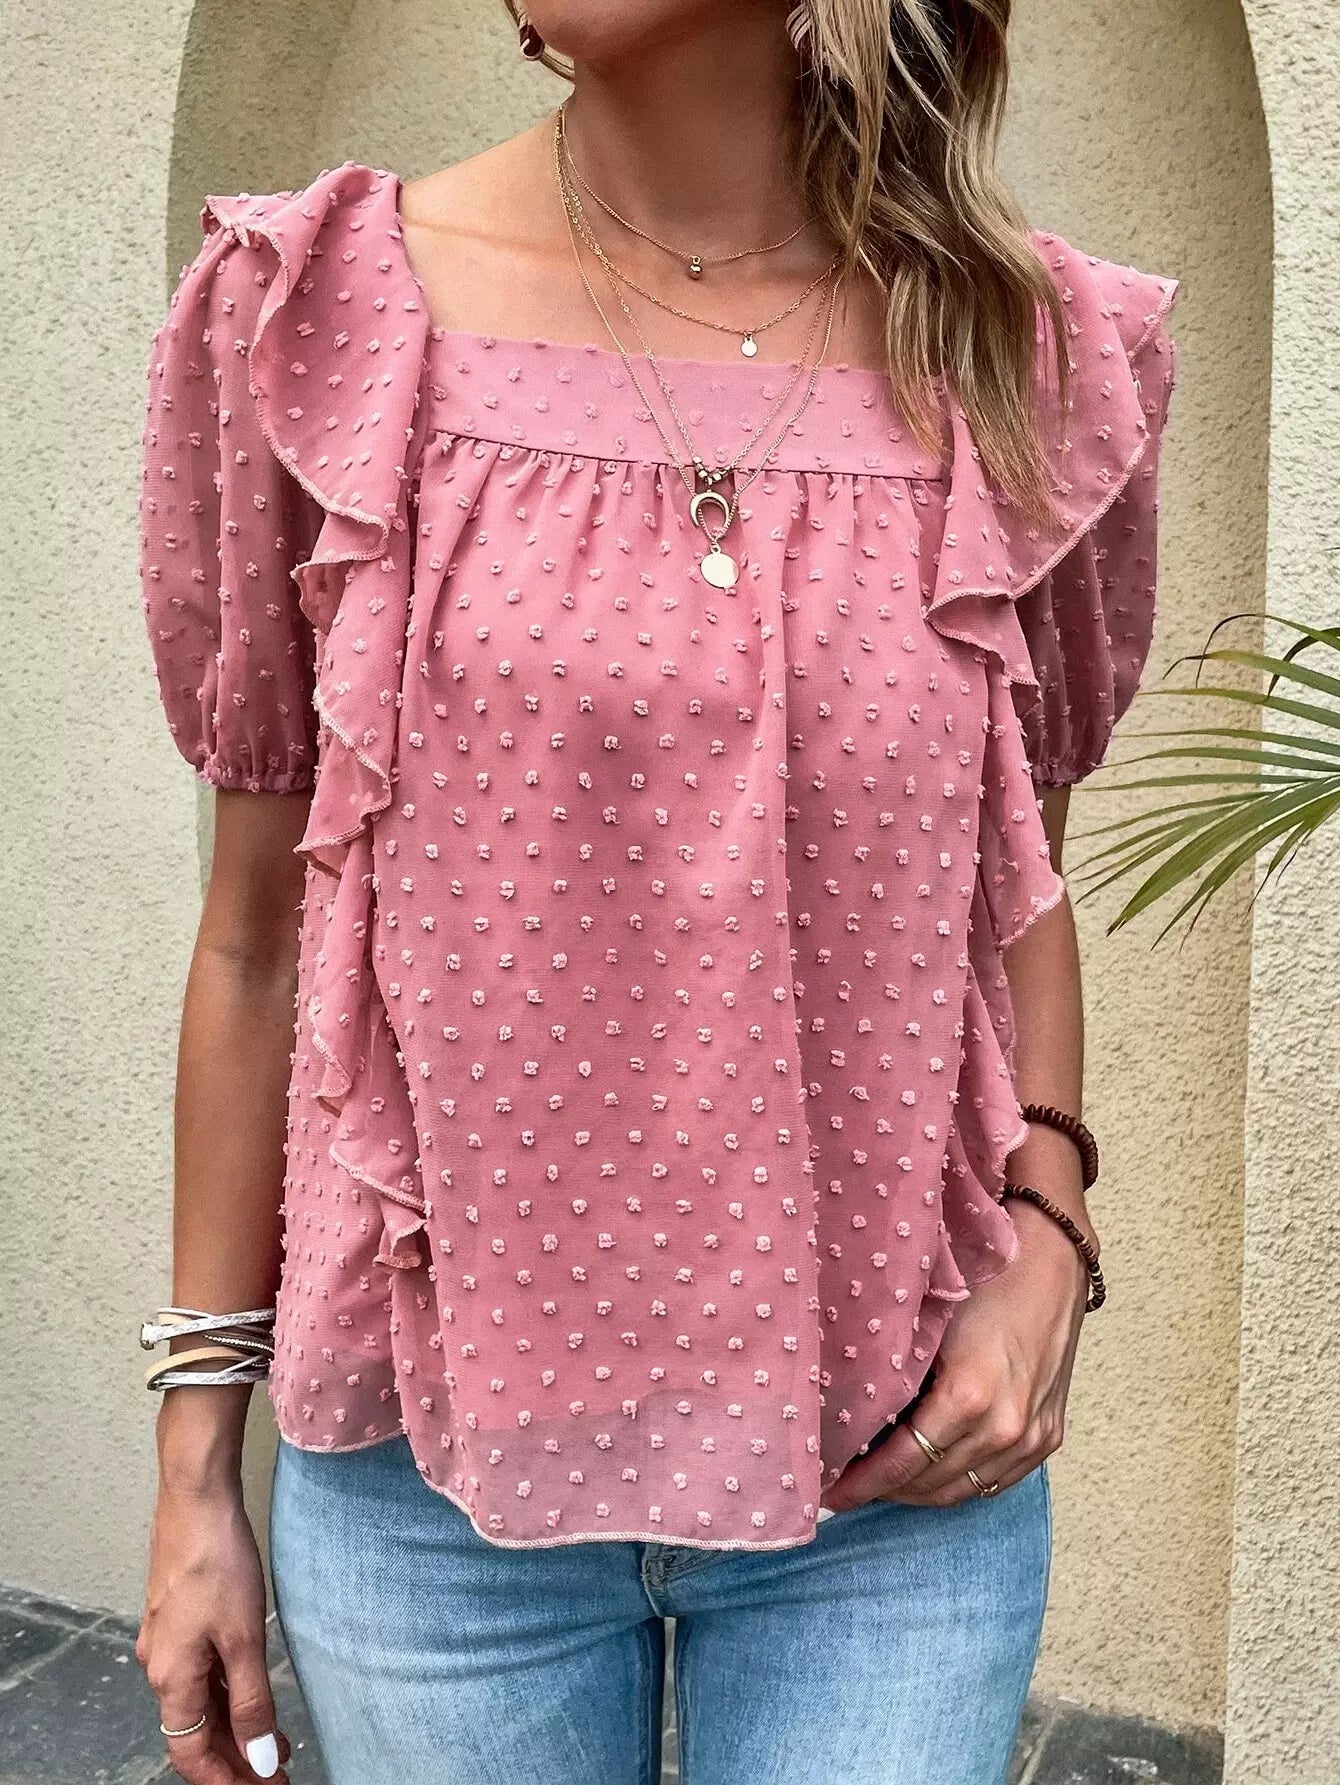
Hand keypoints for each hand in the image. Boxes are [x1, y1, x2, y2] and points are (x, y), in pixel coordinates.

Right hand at [137, 1469, 289, 1783]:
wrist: (197, 1497)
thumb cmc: (217, 1560)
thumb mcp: (244, 1637)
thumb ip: (251, 1701)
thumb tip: (259, 1759)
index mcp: (170, 1677)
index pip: (191, 1752)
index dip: (227, 1779)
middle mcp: (160, 1663)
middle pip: (194, 1729)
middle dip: (235, 1754)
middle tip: (276, 1770)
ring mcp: (166, 1639)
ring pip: (199, 1699)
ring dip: (234, 1722)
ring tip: (275, 1739)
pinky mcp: (177, 1616)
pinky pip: (199, 1669)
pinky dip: (227, 1689)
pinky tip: (252, 1690)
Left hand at [821, 1202, 1090, 1511]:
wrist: (1053, 1260)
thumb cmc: (985, 1279)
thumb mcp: (928, 1321)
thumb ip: (894, 1371)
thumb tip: (848, 1411)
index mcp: (968, 1397)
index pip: (902, 1463)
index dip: (862, 1484)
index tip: (828, 1494)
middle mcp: (1004, 1428)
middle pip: (930, 1484)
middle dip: (884, 1490)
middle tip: (847, 1483)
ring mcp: (1031, 1438)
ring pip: (962, 1490)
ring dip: (919, 1491)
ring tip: (882, 1481)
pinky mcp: (1048, 1438)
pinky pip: (995, 1482)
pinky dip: (959, 1482)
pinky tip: (929, 1471)